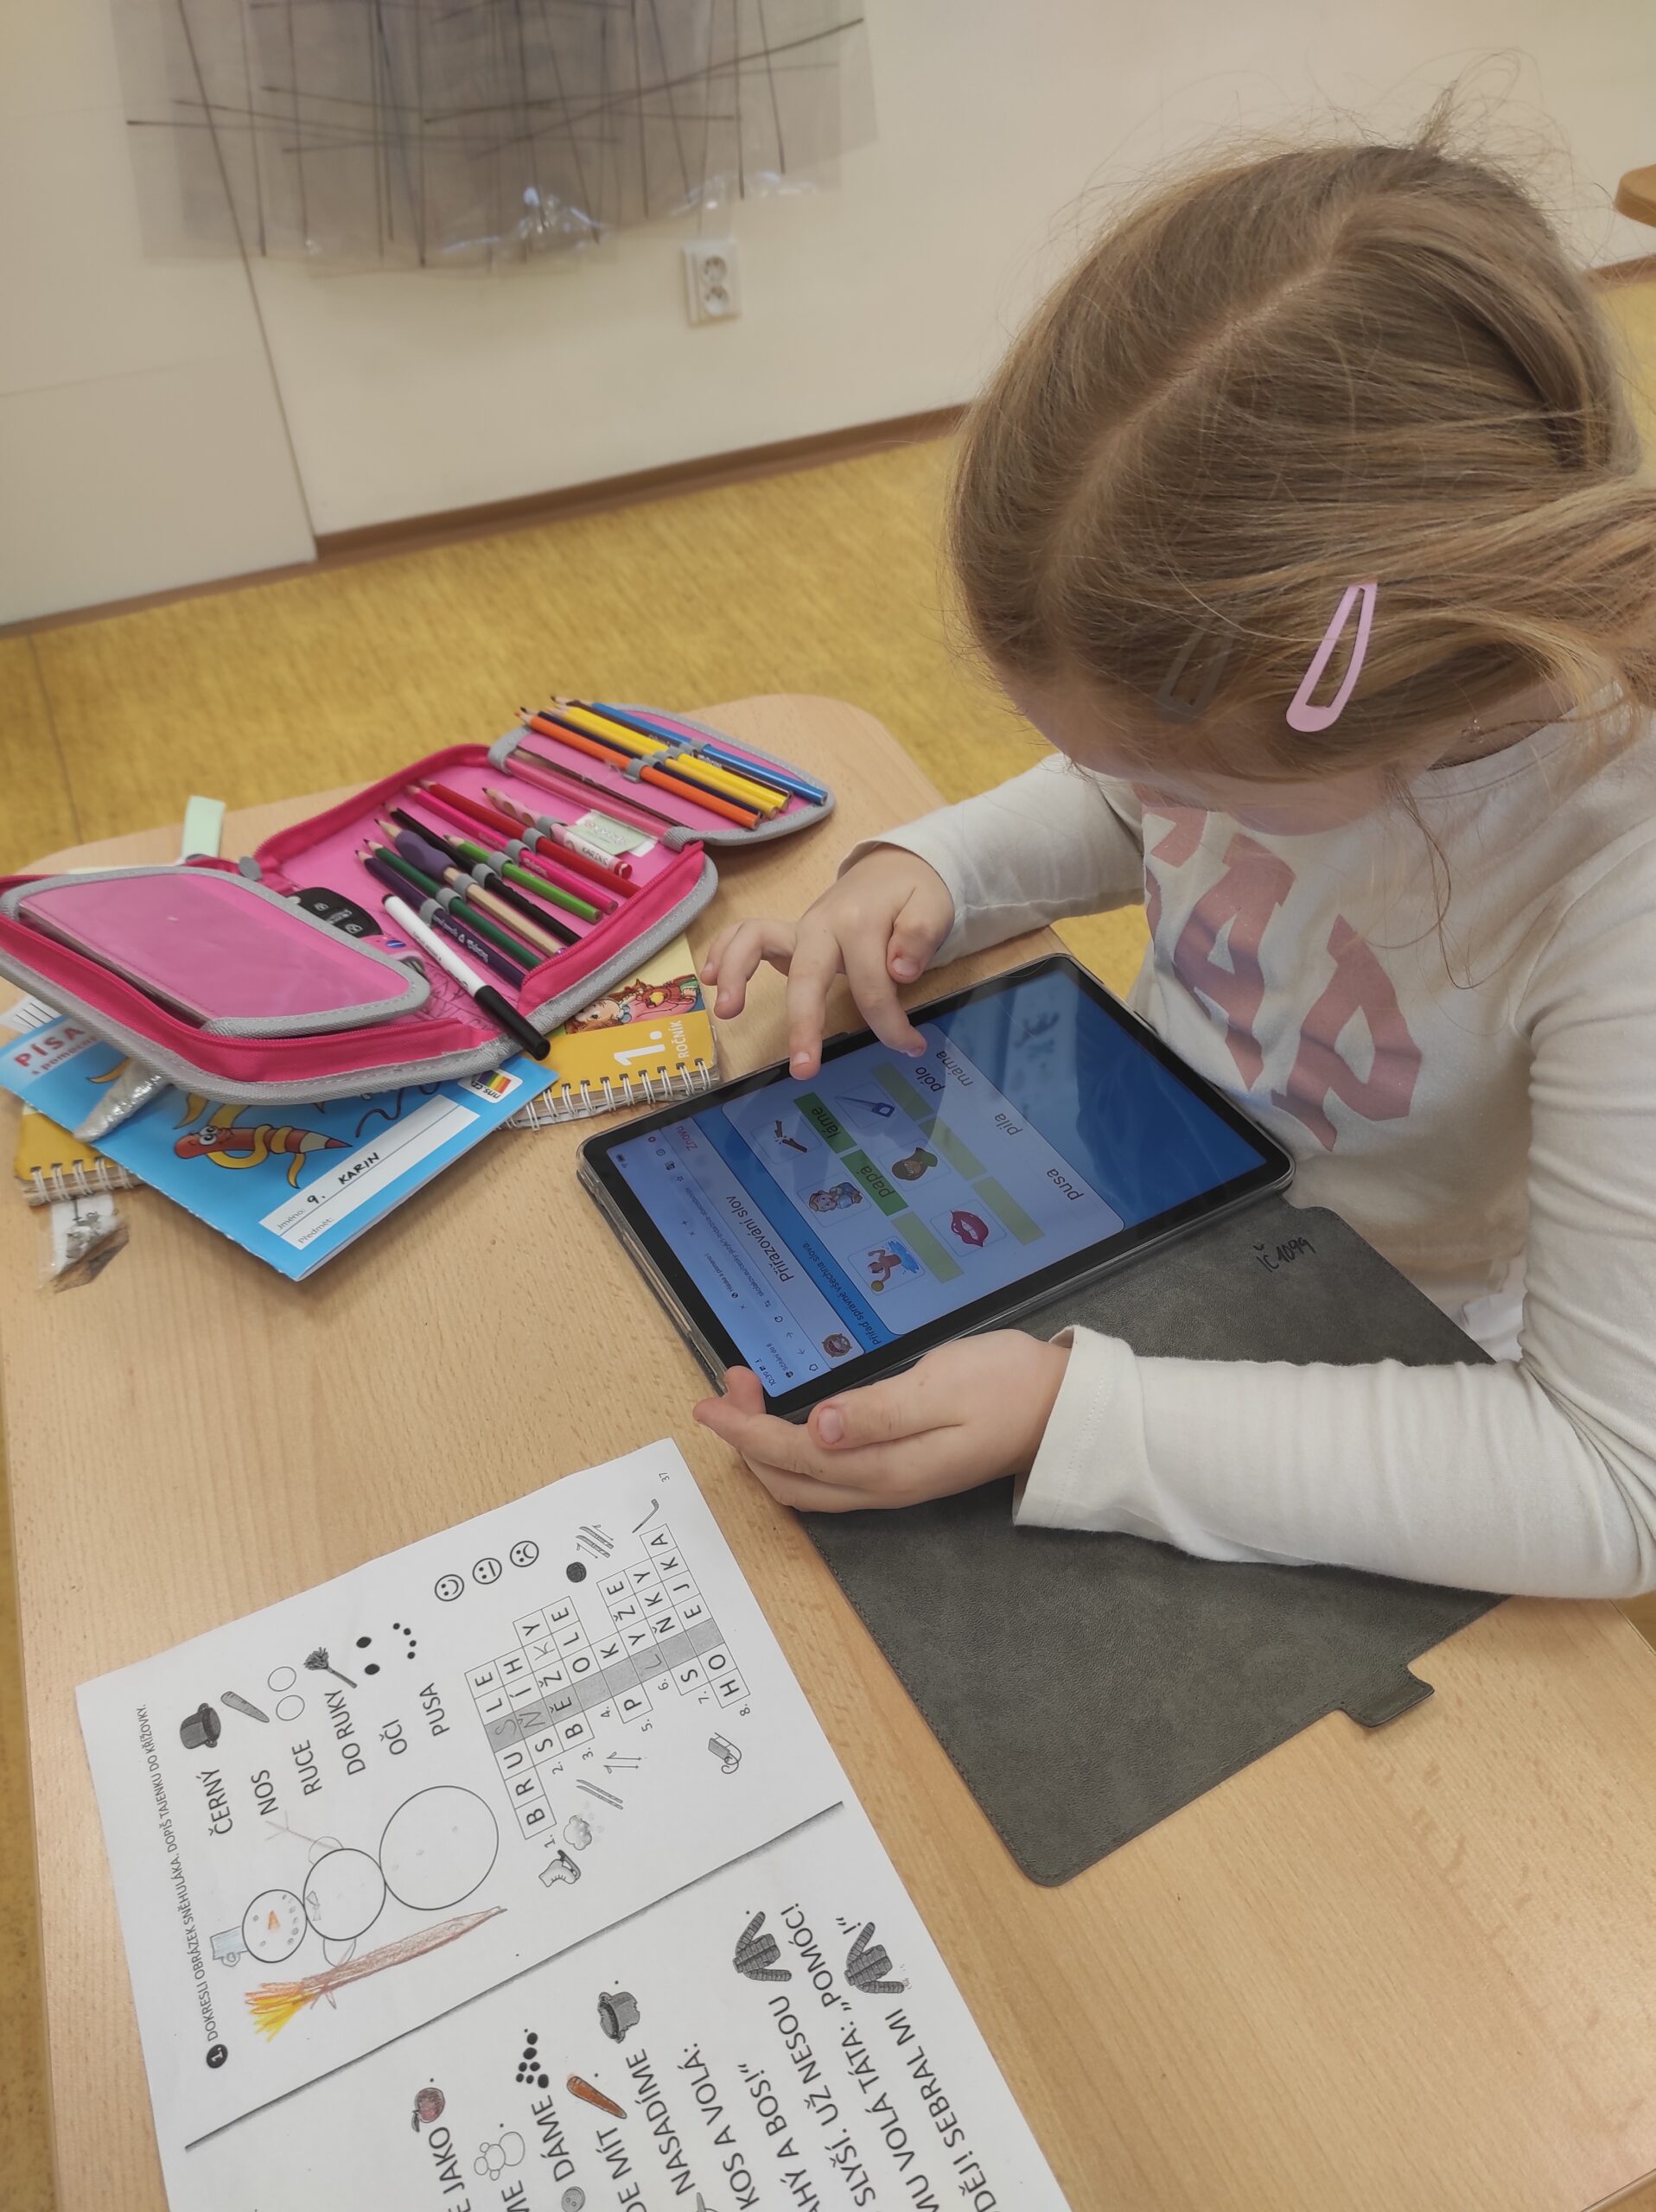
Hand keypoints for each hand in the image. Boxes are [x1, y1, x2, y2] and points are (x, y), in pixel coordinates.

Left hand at [693, 1333, 1069, 1511]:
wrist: (1064, 1410)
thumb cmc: (1008, 1388)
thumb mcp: (942, 1387)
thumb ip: (878, 1411)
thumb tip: (816, 1426)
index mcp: (886, 1468)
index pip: (793, 1456)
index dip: (745, 1432)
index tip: (710, 1403)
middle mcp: (882, 1487)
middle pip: (790, 1479)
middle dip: (747, 1439)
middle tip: (728, 1387)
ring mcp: (893, 1483)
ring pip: (807, 1481)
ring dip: (767, 1446)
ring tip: (750, 1397)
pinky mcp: (902, 1470)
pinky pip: (830, 1473)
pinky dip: (796, 1449)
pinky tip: (795, 1418)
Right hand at [698, 847, 953, 1077]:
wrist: (893, 867)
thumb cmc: (913, 894)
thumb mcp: (933, 907)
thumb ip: (919, 936)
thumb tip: (900, 972)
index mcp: (861, 923)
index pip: (873, 985)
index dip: (891, 1024)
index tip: (911, 1047)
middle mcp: (822, 924)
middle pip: (805, 975)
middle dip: (801, 1023)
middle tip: (802, 1069)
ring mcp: (800, 928)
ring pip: (756, 941)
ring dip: (735, 973)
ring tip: (726, 1013)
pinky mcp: (789, 934)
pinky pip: (746, 935)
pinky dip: (723, 951)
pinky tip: (707, 978)